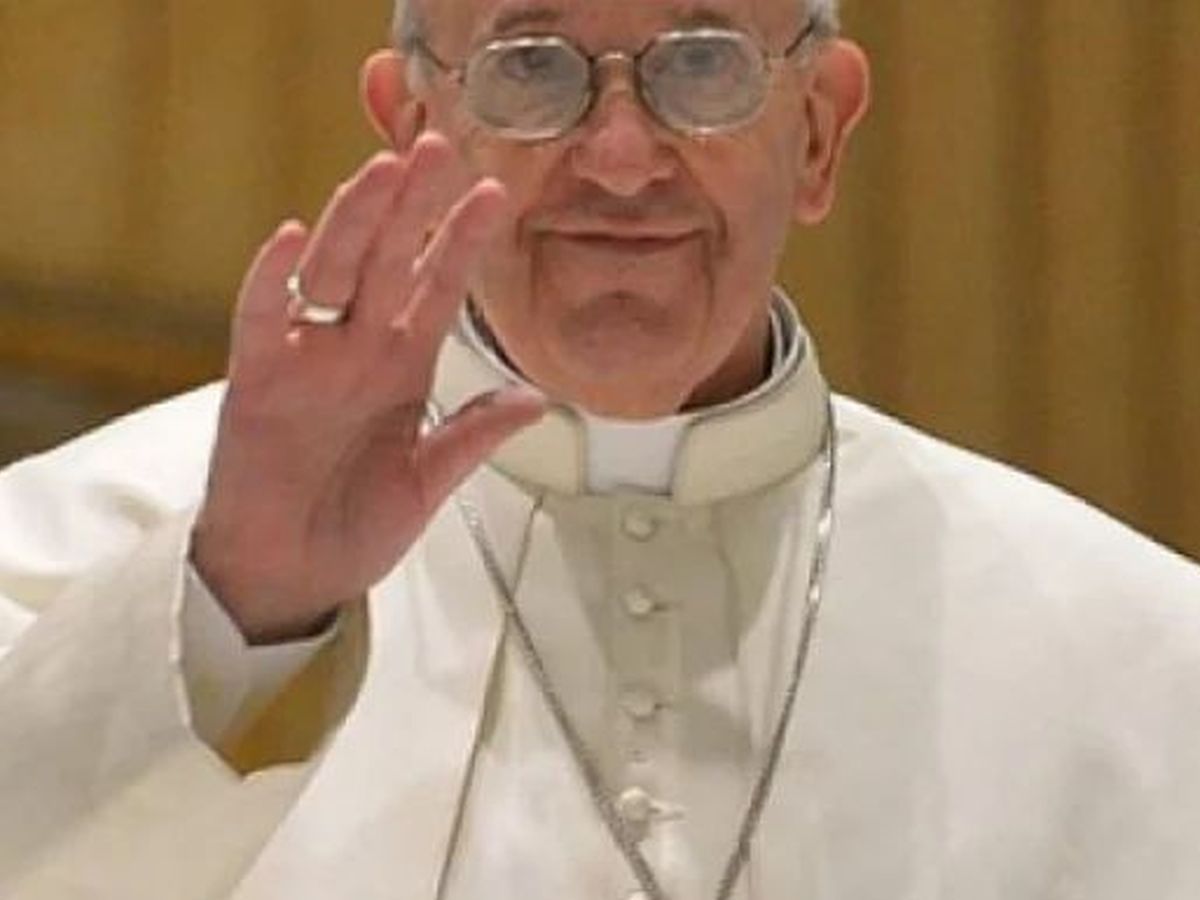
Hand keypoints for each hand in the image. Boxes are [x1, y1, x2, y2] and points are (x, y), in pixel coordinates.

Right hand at [190, 134, 545, 643]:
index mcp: (401, 367)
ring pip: (331, 273)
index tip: (495, 194)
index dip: (461, 242)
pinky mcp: (255, 383)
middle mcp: (356, 351)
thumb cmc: (354, 528)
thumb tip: (536, 398)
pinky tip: (297, 237)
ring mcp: (305, 361)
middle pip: (386, 261)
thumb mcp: (428, 482)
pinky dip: (274, 280)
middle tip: (439, 147)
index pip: (435, 289)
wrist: (291, 578)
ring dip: (356, 222)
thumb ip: (472, 436)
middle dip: (412, 207)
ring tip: (384, 172)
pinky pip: (262, 319)